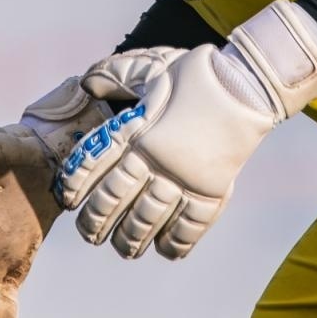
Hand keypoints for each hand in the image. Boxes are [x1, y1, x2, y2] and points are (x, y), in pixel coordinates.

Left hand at [55, 0, 316, 260]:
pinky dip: (178, 242)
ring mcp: (185, 178)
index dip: (79, 184)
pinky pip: (191, 225)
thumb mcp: (151, 67)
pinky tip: (167, 251)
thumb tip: (88, 83)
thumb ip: (116, 75)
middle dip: (98, 221)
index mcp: (138, 131)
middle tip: (90, 235)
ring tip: (124, 249)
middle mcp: (157, 160)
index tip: (70, 199)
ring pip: (149, 218)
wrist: (246, 85)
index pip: (97, 165)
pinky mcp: (213, 189)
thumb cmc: (196, 74)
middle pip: (117, 199)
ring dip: (132, 239)